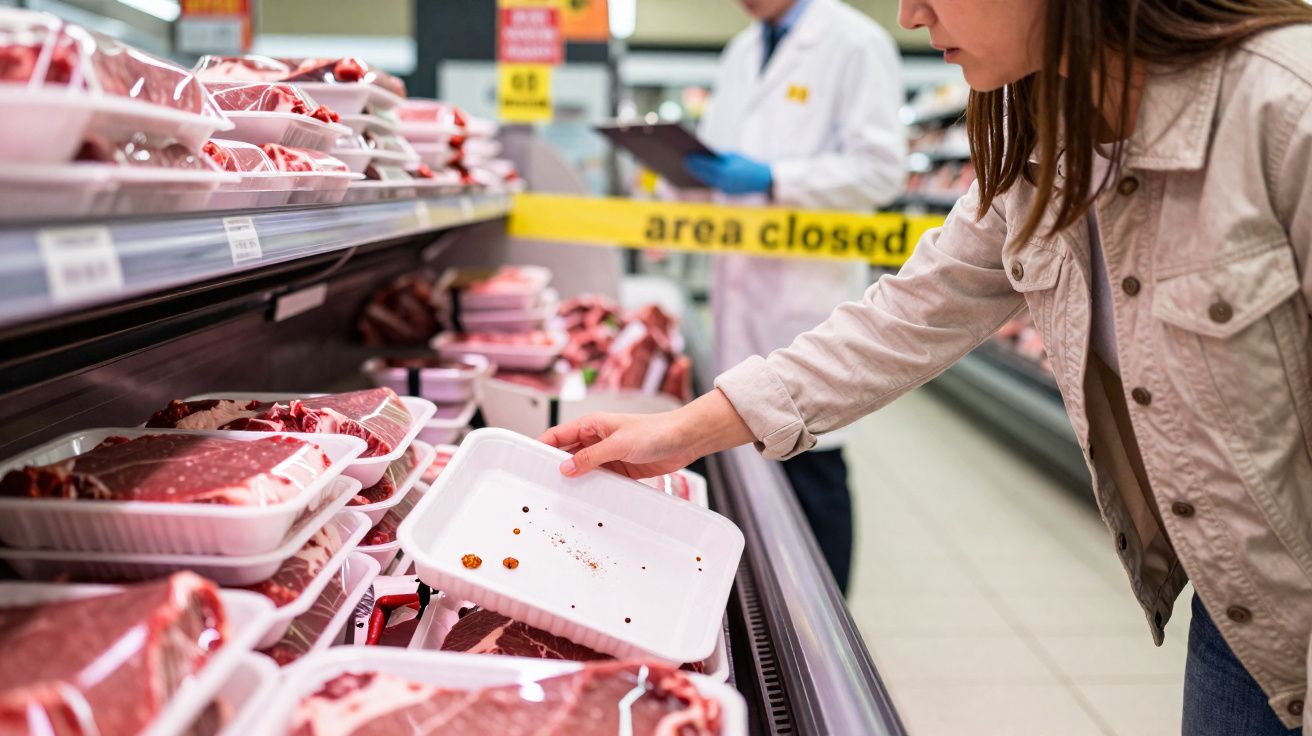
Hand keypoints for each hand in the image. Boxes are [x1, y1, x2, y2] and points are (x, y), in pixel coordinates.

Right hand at [540, 389, 755, 477]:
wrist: (685, 440)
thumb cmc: (656, 430)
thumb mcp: (618, 444)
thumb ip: (591, 457)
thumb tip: (565, 468)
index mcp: (592, 425)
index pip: (557, 435)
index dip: (541, 446)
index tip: (527, 461)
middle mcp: (596, 439)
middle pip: (567, 454)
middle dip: (555, 467)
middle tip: (541, 484)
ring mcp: (608, 455)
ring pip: (583, 469)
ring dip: (575, 480)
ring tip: (560, 496)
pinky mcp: (620, 469)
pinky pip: (600, 480)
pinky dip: (593, 488)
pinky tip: (586, 499)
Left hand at [683, 153, 772, 194]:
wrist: (763, 180)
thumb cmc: (748, 164)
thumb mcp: (734, 156)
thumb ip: (719, 156)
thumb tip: (704, 155)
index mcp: (726, 172)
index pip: (706, 166)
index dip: (695, 161)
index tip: (685, 156)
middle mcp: (723, 183)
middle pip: (703, 175)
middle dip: (693, 168)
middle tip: (681, 161)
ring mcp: (724, 189)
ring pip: (706, 181)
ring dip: (697, 175)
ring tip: (686, 168)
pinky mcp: (725, 193)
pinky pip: (712, 185)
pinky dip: (705, 179)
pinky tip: (697, 174)